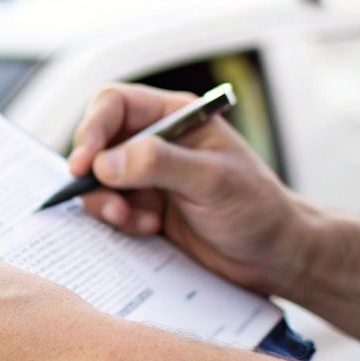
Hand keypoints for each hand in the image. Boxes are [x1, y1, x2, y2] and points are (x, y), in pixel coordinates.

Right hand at [68, 82, 312, 296]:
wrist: (274, 256)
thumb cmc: (258, 208)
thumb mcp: (212, 180)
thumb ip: (158, 164)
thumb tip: (106, 162)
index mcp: (175, 117)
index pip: (114, 105)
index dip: (93, 129)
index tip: (85, 164)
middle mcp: (156, 142)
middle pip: (98, 142)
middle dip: (95, 173)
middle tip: (110, 203)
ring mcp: (148, 177)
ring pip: (98, 179)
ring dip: (105, 202)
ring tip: (133, 221)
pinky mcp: (144, 208)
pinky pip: (110, 208)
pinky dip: (118, 221)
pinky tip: (148, 230)